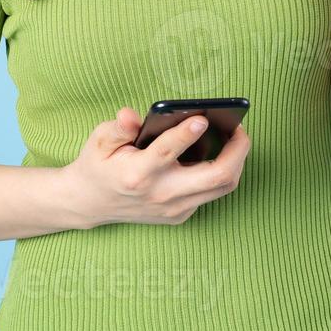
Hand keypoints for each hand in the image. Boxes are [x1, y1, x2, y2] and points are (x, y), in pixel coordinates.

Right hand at [61, 107, 250, 227]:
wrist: (91, 203)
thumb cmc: (99, 164)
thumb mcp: (99, 140)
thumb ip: (119, 128)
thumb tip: (131, 115)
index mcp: (137, 174)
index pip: (167, 153)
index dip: (186, 134)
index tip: (202, 117)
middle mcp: (160, 195)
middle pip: (215, 177)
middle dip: (237, 150)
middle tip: (239, 127)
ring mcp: (174, 209)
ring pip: (222, 187)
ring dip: (236, 161)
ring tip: (236, 136)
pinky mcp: (181, 215)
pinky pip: (212, 193)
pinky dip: (222, 172)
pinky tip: (222, 152)